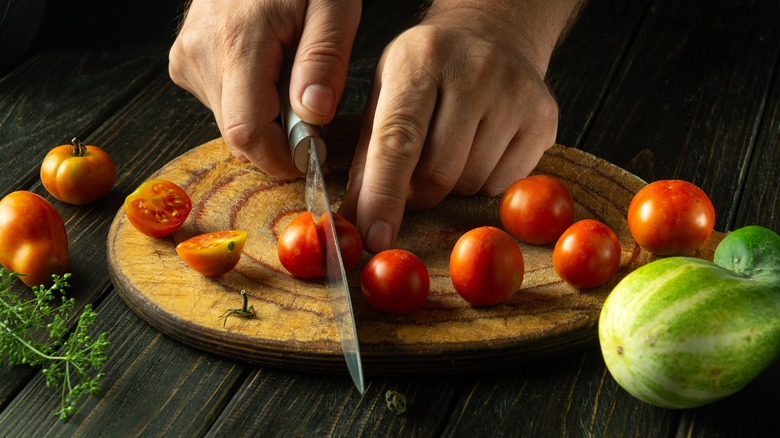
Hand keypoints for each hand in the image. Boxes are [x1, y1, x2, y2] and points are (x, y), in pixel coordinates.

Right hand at [168, 0, 360, 177]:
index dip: (280, 158)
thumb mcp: (333, 4)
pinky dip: (253, 102)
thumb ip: (324, 58)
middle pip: (240, 134)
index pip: (247, 133)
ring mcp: (187, 60)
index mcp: (236, 42)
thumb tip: (313, 115)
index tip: (312, 154)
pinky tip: (269, 70)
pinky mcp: (185, 64)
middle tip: (311, 100)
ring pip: (233, 123)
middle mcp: (200, 56)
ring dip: (269, 118)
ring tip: (291, 73)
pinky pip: (223, 105)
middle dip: (282, 136)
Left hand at [338, 3, 565, 252]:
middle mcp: (474, 71)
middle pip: (438, 173)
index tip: (374, 237)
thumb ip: (368, 157)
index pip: (398, 139)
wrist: (493, 36)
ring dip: (451, 187)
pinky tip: (480, 149)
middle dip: (417, 195)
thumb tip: (354, 219)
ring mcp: (515, 94)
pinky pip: (503, 184)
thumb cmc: (429, 72)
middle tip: (411, 183)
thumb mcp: (386, 95)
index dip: (384, 195)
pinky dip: (483, 182)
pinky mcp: (544, 118)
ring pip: (471, 183)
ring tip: (451, 150)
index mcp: (421, 60)